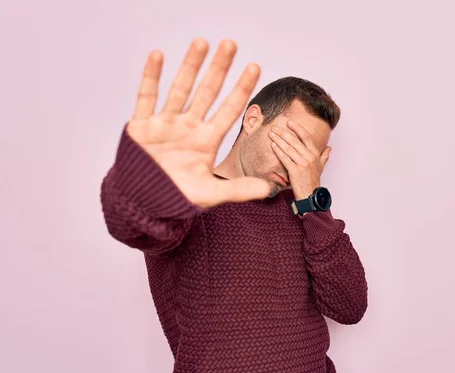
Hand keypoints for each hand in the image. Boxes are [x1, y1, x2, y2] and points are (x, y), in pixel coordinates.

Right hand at [126, 38, 270, 208]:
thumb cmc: (176, 197)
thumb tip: (269, 189)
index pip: (229, 109)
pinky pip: (146, 97)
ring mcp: (165, 123)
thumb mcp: (211, 193)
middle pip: (207, 92)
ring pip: (180, 88)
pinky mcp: (141, 125)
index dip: (241, 88)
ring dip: (190, 65)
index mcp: (207, 140)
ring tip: (202, 42)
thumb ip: (239, 189)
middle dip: (219, 68)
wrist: (142, 204)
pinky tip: (158, 55)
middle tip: (231, 44)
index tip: (254, 67)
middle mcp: (189, 127)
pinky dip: (151, 76)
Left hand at [268, 120, 331, 199]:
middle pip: (295, 141)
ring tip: (271, 134)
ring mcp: (302, 164)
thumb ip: (324, 156)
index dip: (297, 129)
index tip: (289, 122)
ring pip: (289, 148)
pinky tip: (273, 145)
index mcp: (315, 154)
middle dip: (283, 133)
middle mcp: (310, 157)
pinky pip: (285, 158)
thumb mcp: (321, 167)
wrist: (310, 195)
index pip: (306, 137)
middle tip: (275, 127)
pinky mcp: (295, 171)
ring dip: (279, 140)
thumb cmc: (314, 181)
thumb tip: (329, 148)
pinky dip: (278, 151)